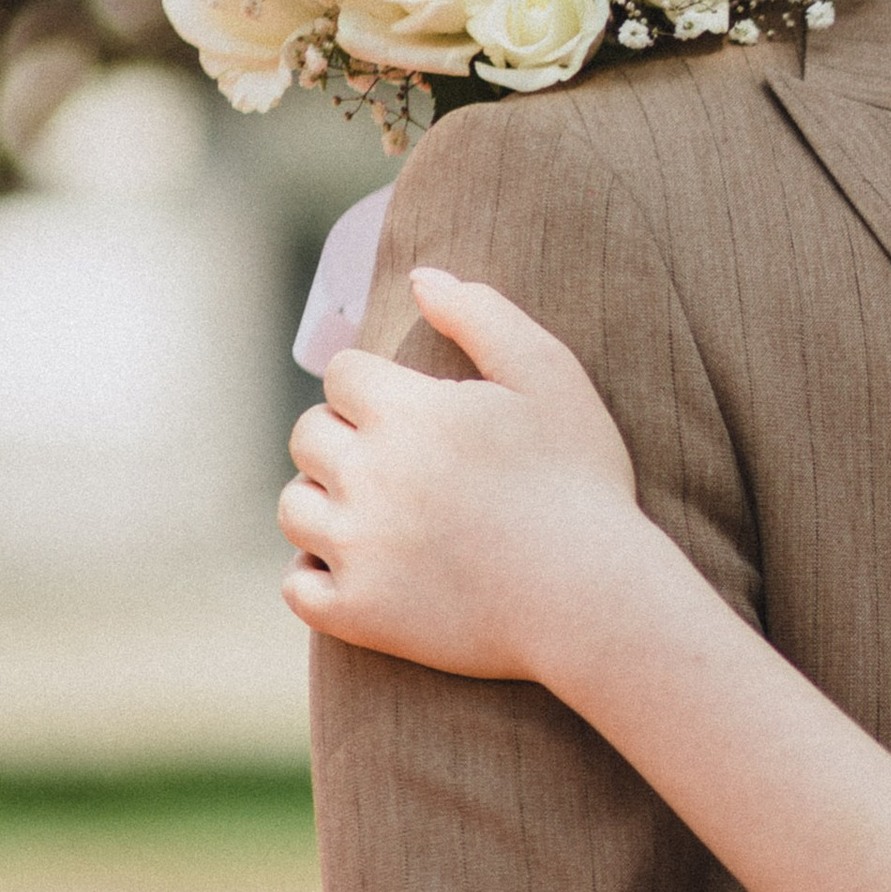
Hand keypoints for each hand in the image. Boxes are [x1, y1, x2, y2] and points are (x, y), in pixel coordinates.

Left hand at [278, 267, 647, 687]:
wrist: (595, 599)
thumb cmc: (580, 483)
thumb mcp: (551, 377)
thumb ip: (481, 314)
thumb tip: (419, 277)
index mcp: (405, 412)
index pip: (343, 375)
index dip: (378, 388)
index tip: (415, 413)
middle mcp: (368, 476)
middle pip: (309, 436)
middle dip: (345, 440)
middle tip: (400, 465)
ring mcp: (358, 550)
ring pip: (295, 508)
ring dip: (325, 503)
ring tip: (377, 515)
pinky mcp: (359, 614)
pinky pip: (297, 587)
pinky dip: (317, 575)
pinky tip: (362, 567)